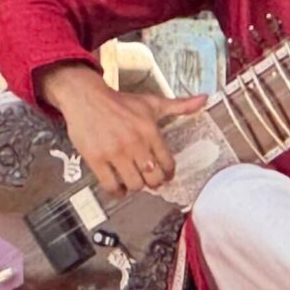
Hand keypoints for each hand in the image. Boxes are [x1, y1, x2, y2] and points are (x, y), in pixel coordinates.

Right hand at [36, 63, 207, 199]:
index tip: (165, 174)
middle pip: (153, 178)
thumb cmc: (119, 102)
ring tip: (134, 182)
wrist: (86, 97)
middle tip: (150, 180)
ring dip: (136, 187)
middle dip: (154, 182)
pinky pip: (111, 185)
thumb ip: (179, 106)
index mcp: (150, 131)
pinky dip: (117, 192)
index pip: (167, 163)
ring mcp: (114, 153)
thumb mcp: (151, 102)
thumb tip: (204, 99)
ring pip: (134, 184)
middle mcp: (134, 143)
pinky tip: (119, 188)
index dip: (168, 173)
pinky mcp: (96, 159)